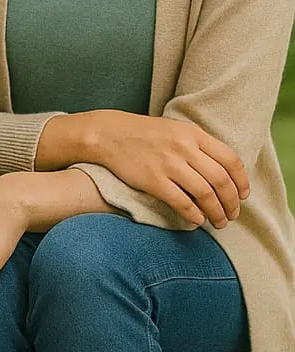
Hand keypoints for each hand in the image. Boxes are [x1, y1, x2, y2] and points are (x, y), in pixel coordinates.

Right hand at [84, 110, 248, 227]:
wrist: (108, 134)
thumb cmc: (144, 133)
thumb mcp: (175, 129)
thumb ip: (199, 145)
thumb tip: (224, 171)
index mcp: (193, 134)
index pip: (230, 160)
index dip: (242, 181)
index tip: (243, 196)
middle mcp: (183, 148)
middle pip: (221, 180)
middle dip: (232, 203)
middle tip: (232, 215)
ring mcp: (168, 164)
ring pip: (205, 194)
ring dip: (217, 212)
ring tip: (219, 222)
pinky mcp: (153, 180)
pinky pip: (181, 202)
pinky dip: (194, 215)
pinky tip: (197, 220)